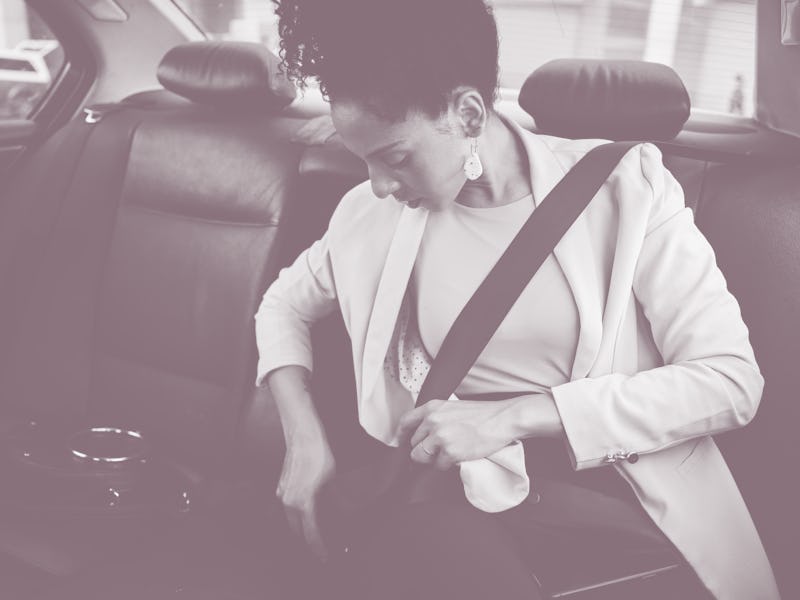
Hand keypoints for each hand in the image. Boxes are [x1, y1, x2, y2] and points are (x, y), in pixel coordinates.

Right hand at [276, 433, 335, 560]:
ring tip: (316, 529)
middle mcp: (289, 501)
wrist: (302, 436)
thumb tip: (337, 511)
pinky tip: (307, 511)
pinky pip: (288, 507)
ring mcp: (283, 493)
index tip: (324, 556)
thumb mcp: (331, 480)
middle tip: (321, 545)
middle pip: (297, 530)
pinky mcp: (282, 486)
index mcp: (303, 503)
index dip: (318, 547)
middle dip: (308, 539)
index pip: (311, 533)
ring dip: (301, 526)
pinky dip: (297, 514)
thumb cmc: (317, 455)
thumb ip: (332, 500)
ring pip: (291, 518)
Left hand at [395, 393, 562, 469]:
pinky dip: (446, 465)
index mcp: (431, 408)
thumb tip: (422, 434)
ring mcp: (440, 437)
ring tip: (449, 453)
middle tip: (439, 450)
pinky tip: (458, 457)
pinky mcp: (450, 452)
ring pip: (422, 457)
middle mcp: (432, 421)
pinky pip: (438, 466)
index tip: (402, 444)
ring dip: (433, 459)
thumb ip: (434, 418)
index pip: (405, 422)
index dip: (401, 436)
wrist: (502, 419)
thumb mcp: (452, 407)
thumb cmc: (481, 414)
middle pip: (413, 444)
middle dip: (424, 450)